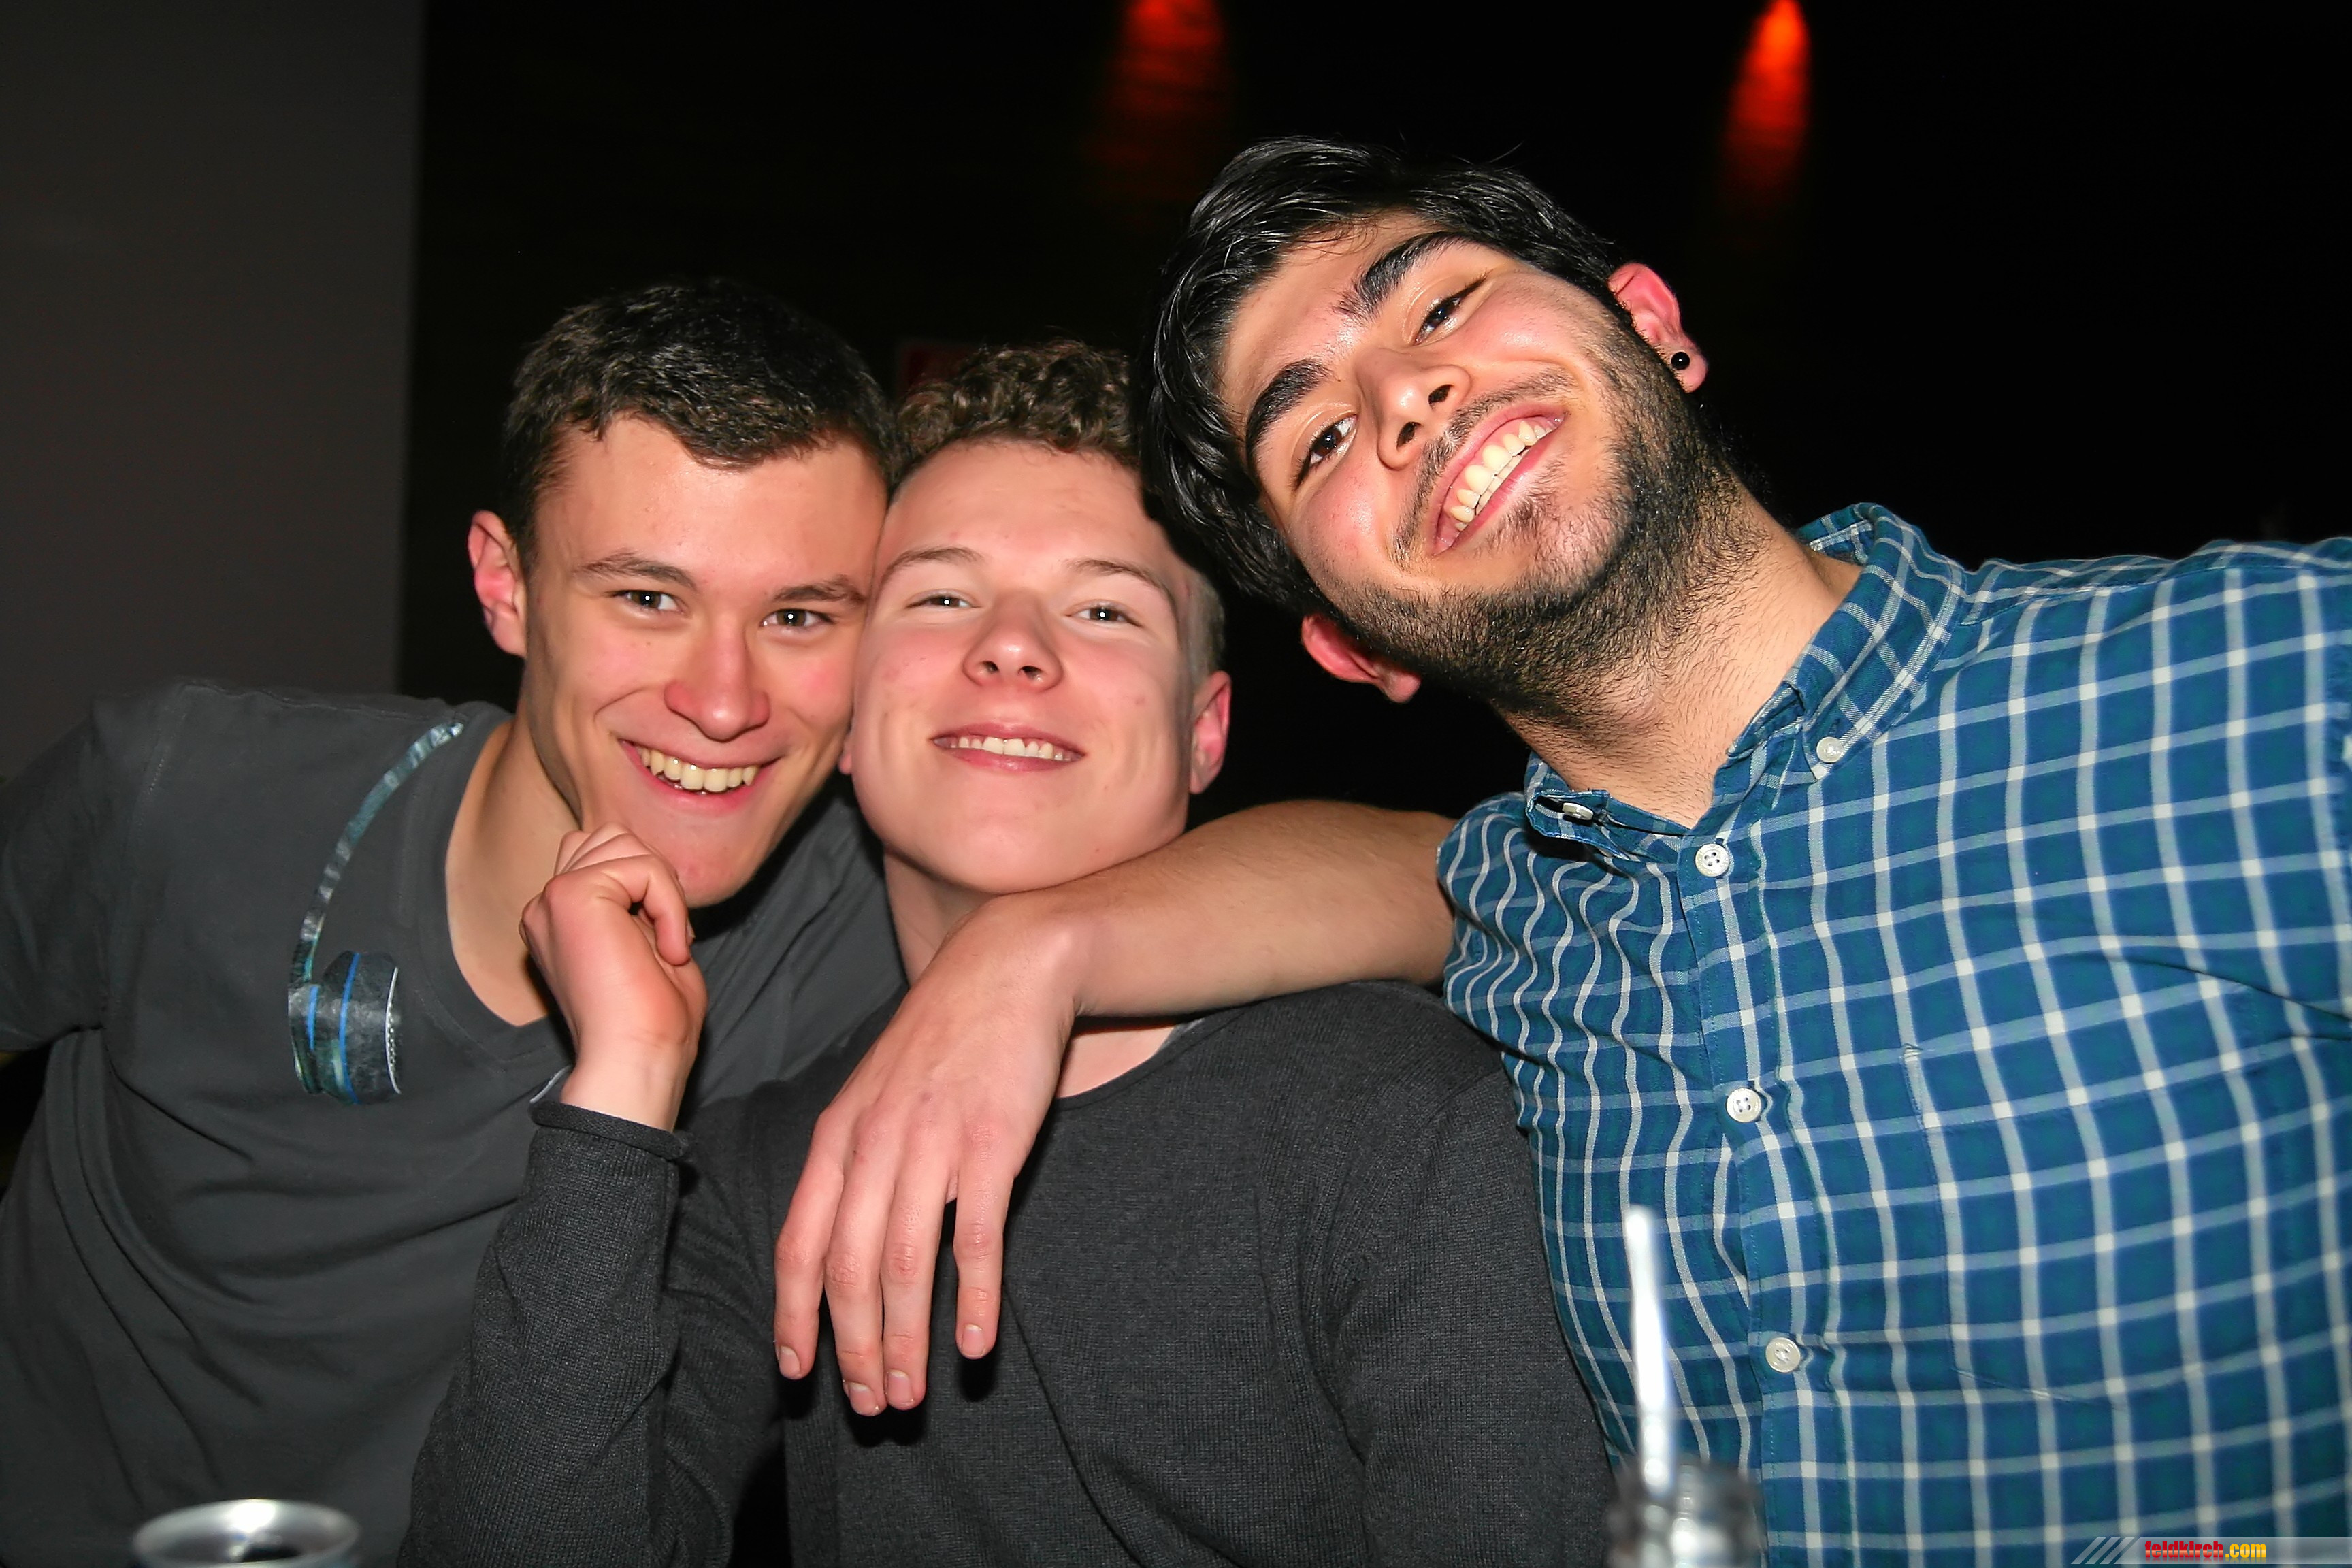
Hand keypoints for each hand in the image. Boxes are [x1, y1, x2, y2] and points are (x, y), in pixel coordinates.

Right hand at [523, 824, 707, 1130]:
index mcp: (558, 919)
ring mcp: (552, 898)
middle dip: (652, 875)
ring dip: (663, 889)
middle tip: (667, 938)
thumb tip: (651, 865)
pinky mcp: (572, 896)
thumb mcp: (646, 944)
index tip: (665, 946)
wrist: (636, 1060)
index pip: (601, 854)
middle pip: (608, 835)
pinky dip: (671, 905)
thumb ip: (638, 899)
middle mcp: (545, 906)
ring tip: (665, 945)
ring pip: (624, 841)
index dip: (648, 885)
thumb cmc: (651, 1020)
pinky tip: (667, 952)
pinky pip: (645, 867)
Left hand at [771, 894, 1075, 1414]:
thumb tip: (837, 1240)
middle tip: (873, 1404)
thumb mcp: (875, 1092)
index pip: (799, 1244)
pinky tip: (975, 1344)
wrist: (1006, 970)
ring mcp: (932, 1143)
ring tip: (912, 1391)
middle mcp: (874, 1145)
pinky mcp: (991, 1143)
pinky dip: (973, 1296)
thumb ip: (855, 1161)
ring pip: (903, 1263)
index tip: (797, 1374)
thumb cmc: (941, 1038)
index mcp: (838, 1137)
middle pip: (848, 1269)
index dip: (794, 1317)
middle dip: (855, 1349)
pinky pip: (976, 1236)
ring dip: (906, 1339)